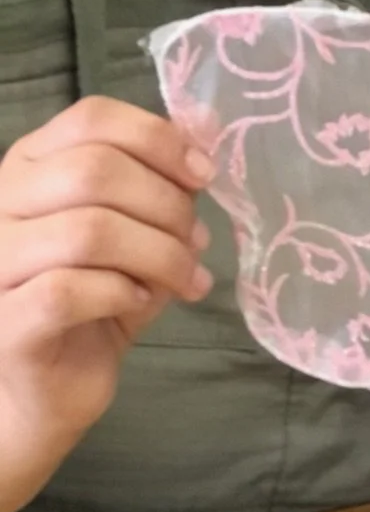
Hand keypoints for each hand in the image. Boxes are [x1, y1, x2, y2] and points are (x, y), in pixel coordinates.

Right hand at [0, 97, 214, 511]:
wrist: (40, 393)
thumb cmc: (89, 303)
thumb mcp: (132, 233)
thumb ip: (160, 186)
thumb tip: (207, 135)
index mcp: (30, 167)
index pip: (91, 118)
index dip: (159, 139)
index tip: (203, 175)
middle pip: (96, 170)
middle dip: (167, 204)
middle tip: (195, 243)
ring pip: (88, 230)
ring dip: (158, 253)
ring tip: (183, 278)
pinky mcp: (2, 323)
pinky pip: (69, 289)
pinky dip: (122, 292)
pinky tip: (139, 304)